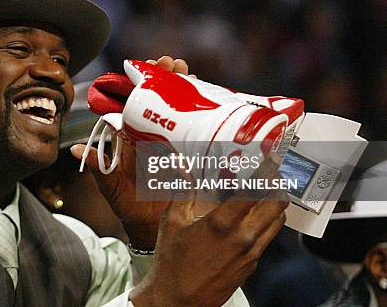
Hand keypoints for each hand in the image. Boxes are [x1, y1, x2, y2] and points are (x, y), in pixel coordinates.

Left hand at [70, 56, 191, 248]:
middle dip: (164, 79)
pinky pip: (195, 129)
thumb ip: (98, 166)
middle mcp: (151, 134)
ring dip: (183, 88)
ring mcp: (172, 142)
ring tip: (186, 72)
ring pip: (178, 109)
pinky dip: (200, 112)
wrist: (151, 227)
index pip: (133, 104)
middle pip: (158, 100)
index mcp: (131, 137)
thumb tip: (73, 149)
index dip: (138, 84)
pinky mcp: (189, 154)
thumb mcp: (111, 185)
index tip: (143, 67)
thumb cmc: (127, 205)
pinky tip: (204, 96)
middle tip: (170, 63)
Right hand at [130, 158, 288, 306]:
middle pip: (276, 205)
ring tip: (267, 192)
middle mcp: (243, 238)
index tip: (272, 157)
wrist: (177, 301)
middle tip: (273, 172)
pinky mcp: (251, 265)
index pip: (256, 190)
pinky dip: (266, 223)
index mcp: (222, 223)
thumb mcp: (172, 222)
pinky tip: (253, 218)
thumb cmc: (171, 263)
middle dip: (278, 185)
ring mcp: (250, 254)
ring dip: (275, 204)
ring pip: (277, 222)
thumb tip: (182, 167)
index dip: (268, 171)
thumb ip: (182, 191)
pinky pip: (267, 238)